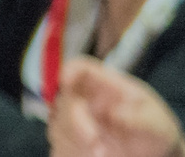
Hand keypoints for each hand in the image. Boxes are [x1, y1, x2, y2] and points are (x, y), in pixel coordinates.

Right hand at [53, 59, 184, 156]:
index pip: (81, 68)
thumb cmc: (154, 130)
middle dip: (77, 123)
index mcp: (105, 86)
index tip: (66, 81)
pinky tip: (93, 156)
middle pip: (65, 100)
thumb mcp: (156, 123)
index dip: (69, 71)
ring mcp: (76, 120)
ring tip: (104, 154)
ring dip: (78, 142)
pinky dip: (73, 152)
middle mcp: (86, 99)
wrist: (154, 153)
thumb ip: (139, 118)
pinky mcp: (71, 141)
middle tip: (97, 146)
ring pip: (60, 125)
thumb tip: (114, 113)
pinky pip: (60, 145)